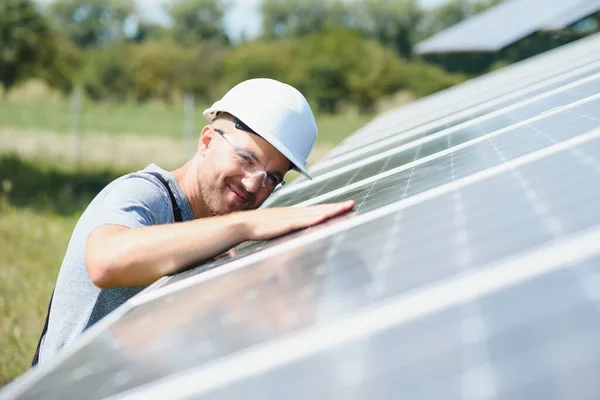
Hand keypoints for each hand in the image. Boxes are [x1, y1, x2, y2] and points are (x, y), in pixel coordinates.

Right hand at [240, 200, 354, 240]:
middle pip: (320, 208)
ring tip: (344, 208)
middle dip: (336, 207)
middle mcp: (295, 212)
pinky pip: (304, 220)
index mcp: (294, 214)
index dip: (330, 208)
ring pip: (315, 212)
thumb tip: (296, 233)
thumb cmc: (258, 228)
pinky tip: (325, 216)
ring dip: (330, 210)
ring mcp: (291, 217)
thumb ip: (287, 229)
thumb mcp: (277, 228)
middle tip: (352, 204)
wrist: (243, 224)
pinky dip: (315, 217)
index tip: (344, 206)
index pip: (316, 210)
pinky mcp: (286, 223)